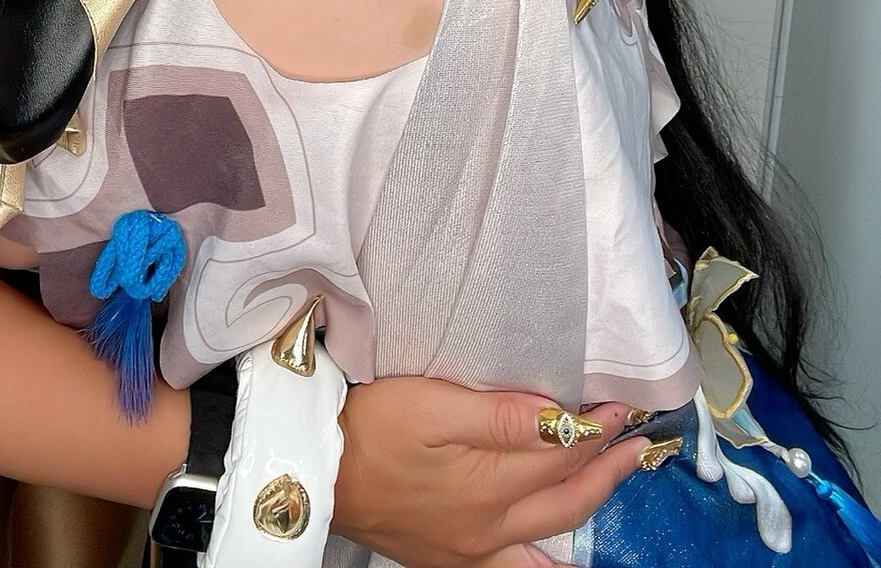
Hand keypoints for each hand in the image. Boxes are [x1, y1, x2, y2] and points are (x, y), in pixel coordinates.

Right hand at [333, 378, 647, 566]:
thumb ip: (501, 414)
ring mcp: (475, 549)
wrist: (315, 472)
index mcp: (489, 481)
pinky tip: (564, 564)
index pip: (561, 451)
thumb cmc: (369, 425)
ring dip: (592, 504)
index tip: (622, 404)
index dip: (596, 427)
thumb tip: (561, 417)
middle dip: (609, 465)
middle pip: (567, 494)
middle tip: (640, 439)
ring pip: (553, 536)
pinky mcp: (455, 559)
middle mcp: (491, 524)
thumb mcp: (432, 403)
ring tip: (619, 477)